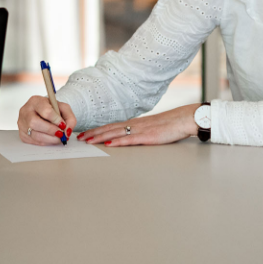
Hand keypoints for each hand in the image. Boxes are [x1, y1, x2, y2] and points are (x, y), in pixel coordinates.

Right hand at [17, 96, 76, 144]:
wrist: (42, 112)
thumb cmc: (52, 109)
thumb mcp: (63, 108)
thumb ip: (69, 118)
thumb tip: (67, 131)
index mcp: (35, 101)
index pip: (45, 111)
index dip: (56, 120)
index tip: (63, 125)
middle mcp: (25, 111)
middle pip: (35, 123)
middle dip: (50, 130)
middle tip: (61, 134)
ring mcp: (22, 122)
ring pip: (34, 134)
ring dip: (49, 139)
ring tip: (58, 138)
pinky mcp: (22, 133)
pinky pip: (33, 141)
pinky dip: (44, 142)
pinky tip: (50, 139)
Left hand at [78, 104, 200, 146]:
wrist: (182, 119)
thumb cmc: (169, 125)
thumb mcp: (150, 128)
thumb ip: (138, 132)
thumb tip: (128, 137)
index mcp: (134, 123)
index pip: (111, 126)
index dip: (97, 130)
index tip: (85, 134)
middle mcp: (133, 125)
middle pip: (109, 129)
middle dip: (93, 133)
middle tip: (80, 138)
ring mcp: (139, 130)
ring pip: (115, 133)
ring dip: (100, 137)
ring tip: (88, 141)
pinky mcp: (147, 136)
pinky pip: (129, 139)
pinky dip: (117, 142)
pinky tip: (109, 145)